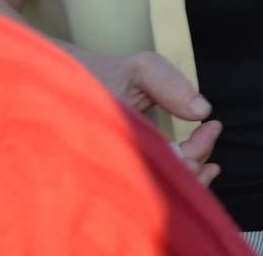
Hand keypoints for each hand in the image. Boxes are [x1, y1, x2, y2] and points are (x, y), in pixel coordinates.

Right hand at [69, 48, 221, 183]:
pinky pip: (145, 187)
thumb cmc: (95, 74)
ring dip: (185, 177)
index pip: (166, 166)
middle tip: (209, 134)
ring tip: (208, 161)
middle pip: (163, 187)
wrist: (49, 84)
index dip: (195, 151)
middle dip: (194, 165)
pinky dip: (171, 178)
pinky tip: (191, 165)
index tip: (212, 125)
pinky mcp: (111, 173)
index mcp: (115, 145)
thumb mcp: (138, 69)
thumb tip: (202, 111)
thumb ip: (169, 84)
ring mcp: (110, 173)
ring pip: (155, 192)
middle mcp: (112, 167)